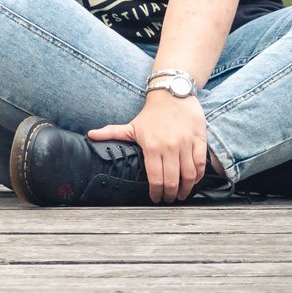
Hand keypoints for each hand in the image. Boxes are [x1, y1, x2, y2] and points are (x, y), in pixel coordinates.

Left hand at [89, 90, 209, 202]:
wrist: (172, 93)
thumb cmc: (152, 113)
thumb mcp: (131, 125)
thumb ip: (112, 133)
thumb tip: (90, 135)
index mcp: (151, 146)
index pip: (155, 178)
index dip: (156, 192)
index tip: (156, 199)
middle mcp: (170, 147)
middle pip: (172, 180)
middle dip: (170, 195)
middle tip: (169, 200)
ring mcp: (186, 144)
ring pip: (189, 175)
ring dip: (186, 189)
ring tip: (182, 194)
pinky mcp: (199, 140)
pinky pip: (201, 164)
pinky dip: (199, 176)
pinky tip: (193, 181)